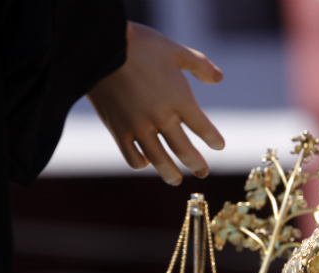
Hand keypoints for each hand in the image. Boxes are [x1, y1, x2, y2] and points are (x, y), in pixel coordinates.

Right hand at [88, 22, 224, 184]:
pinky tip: (145, 162)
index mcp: (180, 100)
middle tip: (203, 173)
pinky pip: (132, 156)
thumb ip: (200, 65)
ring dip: (169, 173)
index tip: (219, 146)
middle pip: (184, 151)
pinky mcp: (118, 130)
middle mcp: (162, 118)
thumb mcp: (175, 50)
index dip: (213, 139)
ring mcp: (139, 127)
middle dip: (196, 164)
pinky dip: (140, 162)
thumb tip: (219, 79)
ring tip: (175, 180)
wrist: (99, 46)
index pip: (204, 129)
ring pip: (159, 160)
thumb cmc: (140, 45)